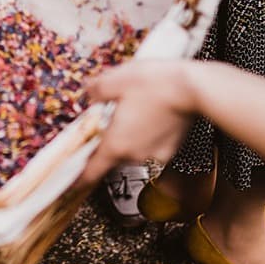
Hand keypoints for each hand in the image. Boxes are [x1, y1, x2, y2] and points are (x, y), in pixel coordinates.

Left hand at [76, 60, 200, 186]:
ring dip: (131, 134)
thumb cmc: (154, 83)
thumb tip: (88, 93)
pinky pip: (152, 145)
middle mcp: (134, 155)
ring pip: (133, 148)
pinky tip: (155, 113)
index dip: (78, 178)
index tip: (71, 184)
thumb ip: (95, 90)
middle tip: (113, 114)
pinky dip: (149, 134)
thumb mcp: (114, 79)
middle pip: (113, 153)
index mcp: (115, 144)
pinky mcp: (171, 150)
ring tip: (138, 108)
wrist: (193, 88)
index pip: (91, 171)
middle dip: (110, 137)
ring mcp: (154, 154)